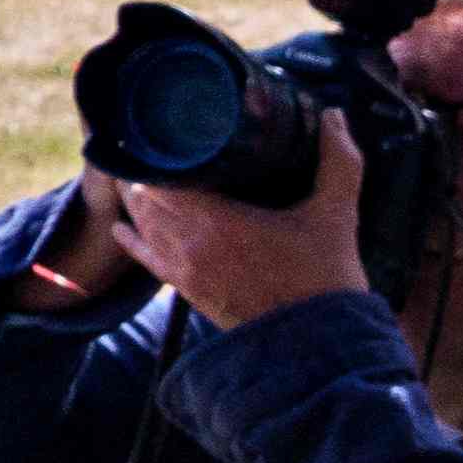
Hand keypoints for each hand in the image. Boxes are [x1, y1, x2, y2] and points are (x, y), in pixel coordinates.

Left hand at [118, 116, 376, 330]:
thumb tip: (335, 115)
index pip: (163, 173)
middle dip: (152, 169)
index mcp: (217, 220)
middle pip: (147, 194)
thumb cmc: (327, 279)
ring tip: (148, 174)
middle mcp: (189, 243)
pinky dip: (133, 238)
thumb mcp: (337, 214)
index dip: (161, 149)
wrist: (318, 346)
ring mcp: (184, 269)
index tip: (168, 129)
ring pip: (143, 223)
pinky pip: (145, 260)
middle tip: (161, 146)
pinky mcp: (186, 292)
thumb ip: (338, 162)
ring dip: (143, 199)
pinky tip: (124, 225)